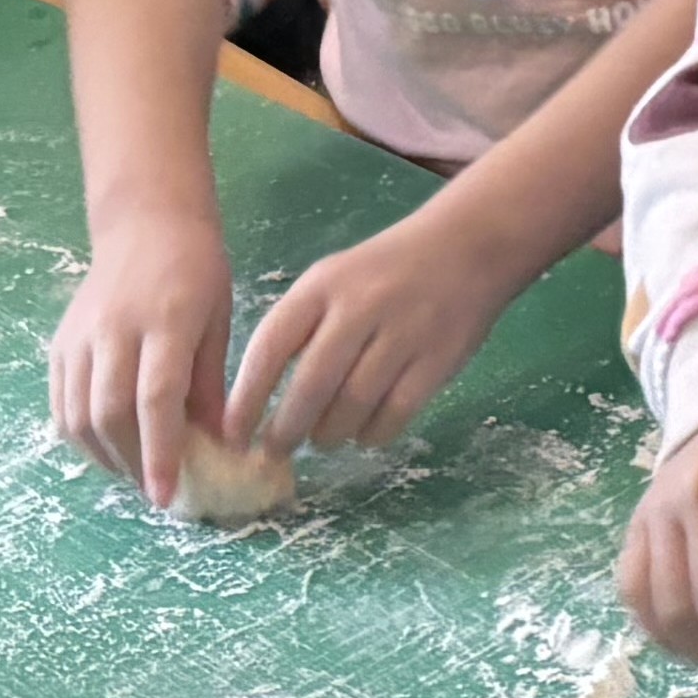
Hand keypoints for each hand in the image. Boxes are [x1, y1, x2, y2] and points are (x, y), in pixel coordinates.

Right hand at [50, 199, 234, 501]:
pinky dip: (79, 437)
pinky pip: (60, 404)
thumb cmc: (195, 273)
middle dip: (131, 463)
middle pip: (109, 414)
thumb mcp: (218, 323)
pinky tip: (106, 448)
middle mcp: (114, 330)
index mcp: (165, 322)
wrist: (145, 225)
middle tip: (154, 487)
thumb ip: (211, 386)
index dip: (160, 454)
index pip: (156, 400)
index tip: (167, 496)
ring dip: (104, 456)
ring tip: (133, 471)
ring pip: (78, 415)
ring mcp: (79, 336)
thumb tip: (215, 448)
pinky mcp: (59, 343)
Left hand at [225, 191, 541, 454]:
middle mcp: (360, 307)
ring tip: (323, 439)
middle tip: (275, 449)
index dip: (246, 396)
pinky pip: (396, 413)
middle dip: (286, 428)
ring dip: (329, 434)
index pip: (271, 346)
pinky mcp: (438, 359)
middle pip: (312, 385)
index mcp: (322, 286)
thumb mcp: (331, 280)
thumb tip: (256, 402)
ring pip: (353, 405)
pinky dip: (373, 434)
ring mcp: (403, 333)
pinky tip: (364, 433)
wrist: (466, 247)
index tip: (232, 433)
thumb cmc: (383, 272)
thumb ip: (298, 330)